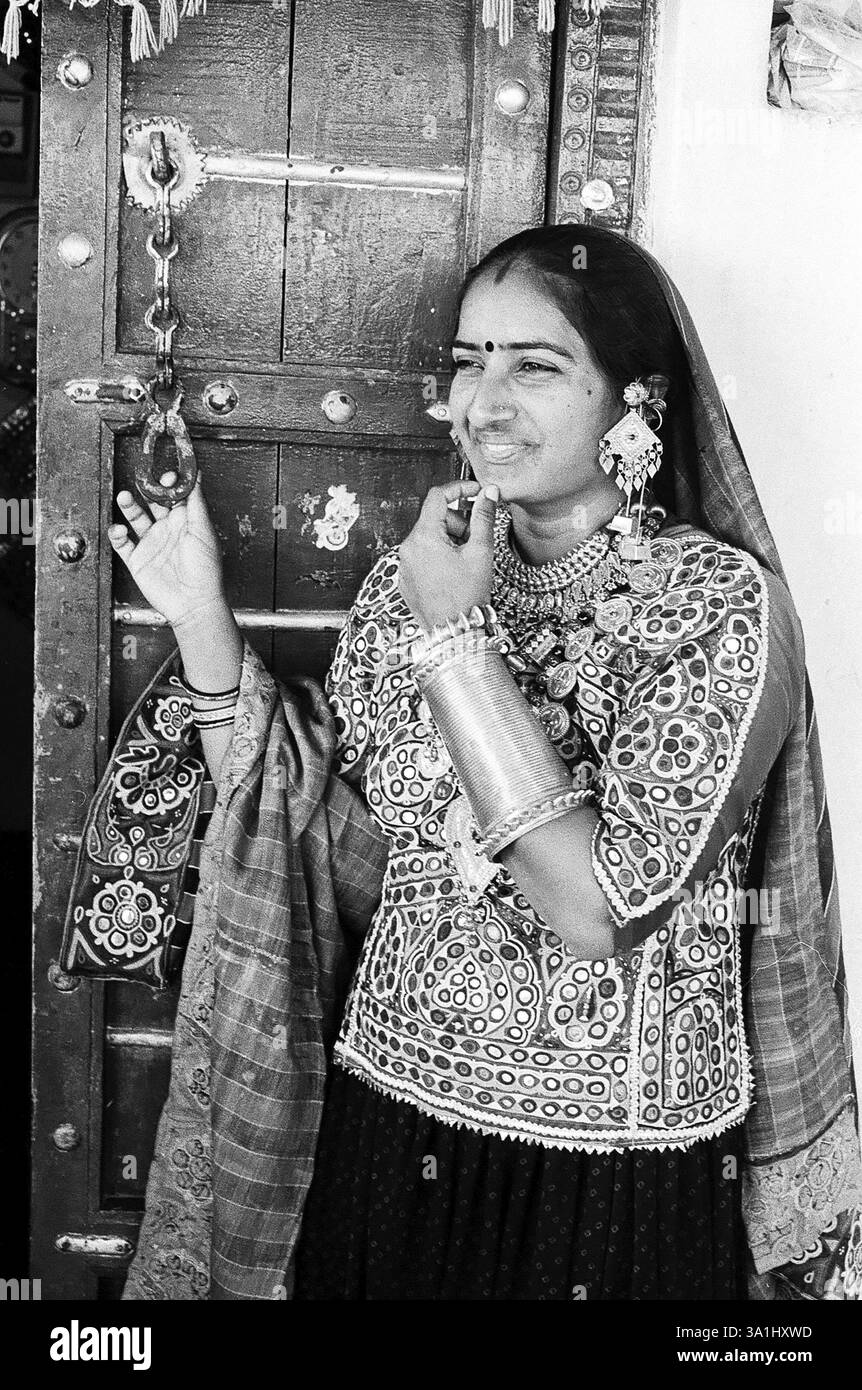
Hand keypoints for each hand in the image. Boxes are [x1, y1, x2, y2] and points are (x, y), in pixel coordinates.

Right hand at [107, 476, 225, 628]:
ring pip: (135, 518)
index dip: (170, 483)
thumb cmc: (205, 570)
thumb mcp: (203, 530)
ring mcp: (152, 544)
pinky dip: (117, 534)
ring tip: (124, 497)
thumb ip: (196, 503)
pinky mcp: (138, 560)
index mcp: (186, 523)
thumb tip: (198, 476)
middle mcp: (168, 531)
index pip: (175, 496)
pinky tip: (120, 529)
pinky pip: (122, 544)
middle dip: (146, 491)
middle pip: (153, 503)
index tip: (166, 474)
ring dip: (129, 507)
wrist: (193, 603)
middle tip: (142, 481)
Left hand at [398, 479, 497, 631]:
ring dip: (449, 542)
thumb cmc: (466, 598)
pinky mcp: (406, 580)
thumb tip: (489, 494)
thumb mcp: (480, 552)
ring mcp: (405, 566)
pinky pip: (422, 558)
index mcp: (424, 538)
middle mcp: (408, 549)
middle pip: (434, 519)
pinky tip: (454, 574)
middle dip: (458, 523)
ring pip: (429, 539)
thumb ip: (483, 517)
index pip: (437, 496)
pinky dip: (438, 558)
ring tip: (466, 562)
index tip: (475, 492)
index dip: (459, 489)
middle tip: (476, 540)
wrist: (455, 633)